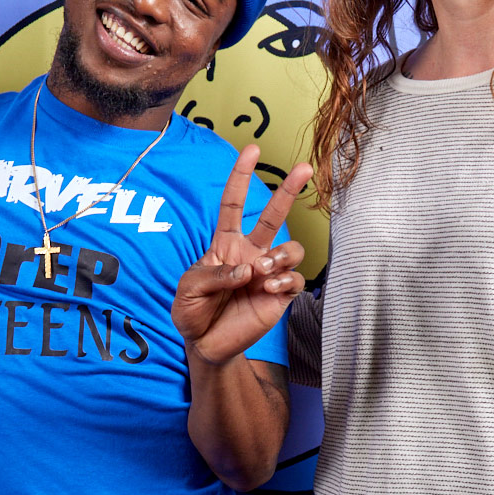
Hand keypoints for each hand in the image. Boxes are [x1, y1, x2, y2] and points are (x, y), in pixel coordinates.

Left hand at [172, 146, 311, 366]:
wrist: (205, 344)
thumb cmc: (193, 312)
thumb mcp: (188, 289)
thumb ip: (213, 274)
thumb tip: (247, 268)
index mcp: (226, 244)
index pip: (234, 204)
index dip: (241, 176)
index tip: (250, 150)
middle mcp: (252, 253)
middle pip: (274, 216)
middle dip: (289, 190)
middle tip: (304, 168)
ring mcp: (268, 274)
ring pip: (291, 248)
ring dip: (281, 254)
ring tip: (263, 269)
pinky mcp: (280, 296)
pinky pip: (294, 280)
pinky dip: (284, 281)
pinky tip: (268, 289)